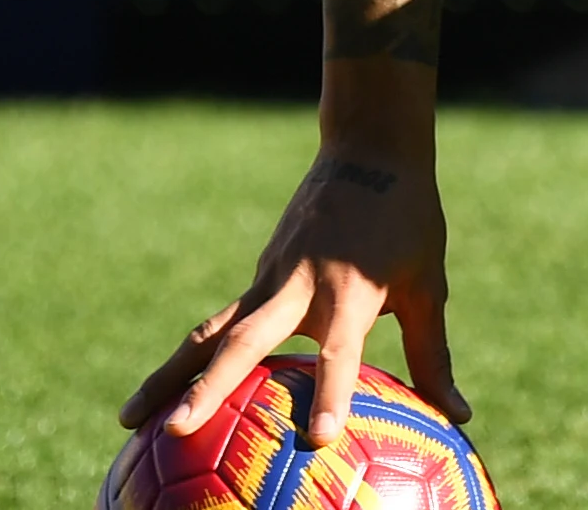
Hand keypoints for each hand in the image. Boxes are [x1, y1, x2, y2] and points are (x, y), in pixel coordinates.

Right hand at [119, 143, 465, 444]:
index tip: (320, 439)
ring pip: (209, 332)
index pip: (339, 352)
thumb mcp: (426, 285)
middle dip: (207, 389)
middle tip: (176, 432)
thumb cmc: (408, 220)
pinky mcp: (258, 275)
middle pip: (243, 343)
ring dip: (168, 375)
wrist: (368, 148)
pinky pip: (219, 322)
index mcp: (350, 291)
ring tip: (127, 420)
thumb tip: (459, 416)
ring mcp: (269, 278)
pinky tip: (163, 394)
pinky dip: (189, 357)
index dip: (331, 393)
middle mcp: (299, 285)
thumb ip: (434, 355)